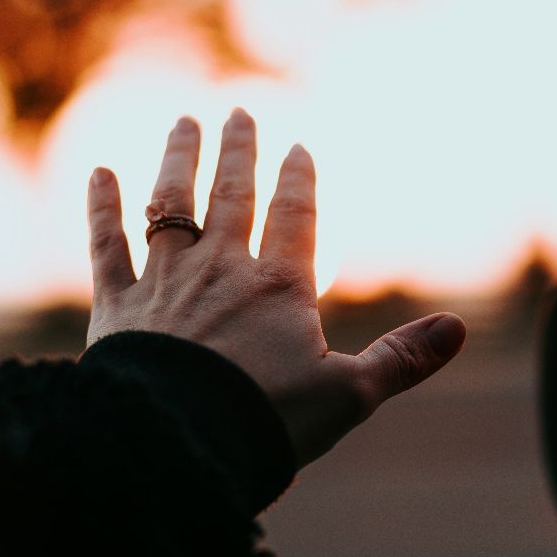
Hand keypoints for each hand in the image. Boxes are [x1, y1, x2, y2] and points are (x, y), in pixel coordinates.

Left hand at [85, 109, 465, 468]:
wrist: (177, 443)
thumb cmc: (266, 423)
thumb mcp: (349, 395)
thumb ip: (401, 359)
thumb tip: (458, 329)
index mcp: (278, 286)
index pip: (294, 216)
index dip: (298, 179)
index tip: (297, 146)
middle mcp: (219, 269)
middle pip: (230, 195)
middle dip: (236, 151)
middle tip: (236, 113)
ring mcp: (163, 283)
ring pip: (169, 205)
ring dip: (176, 160)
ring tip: (183, 124)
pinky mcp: (116, 307)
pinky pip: (106, 246)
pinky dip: (101, 208)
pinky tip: (99, 173)